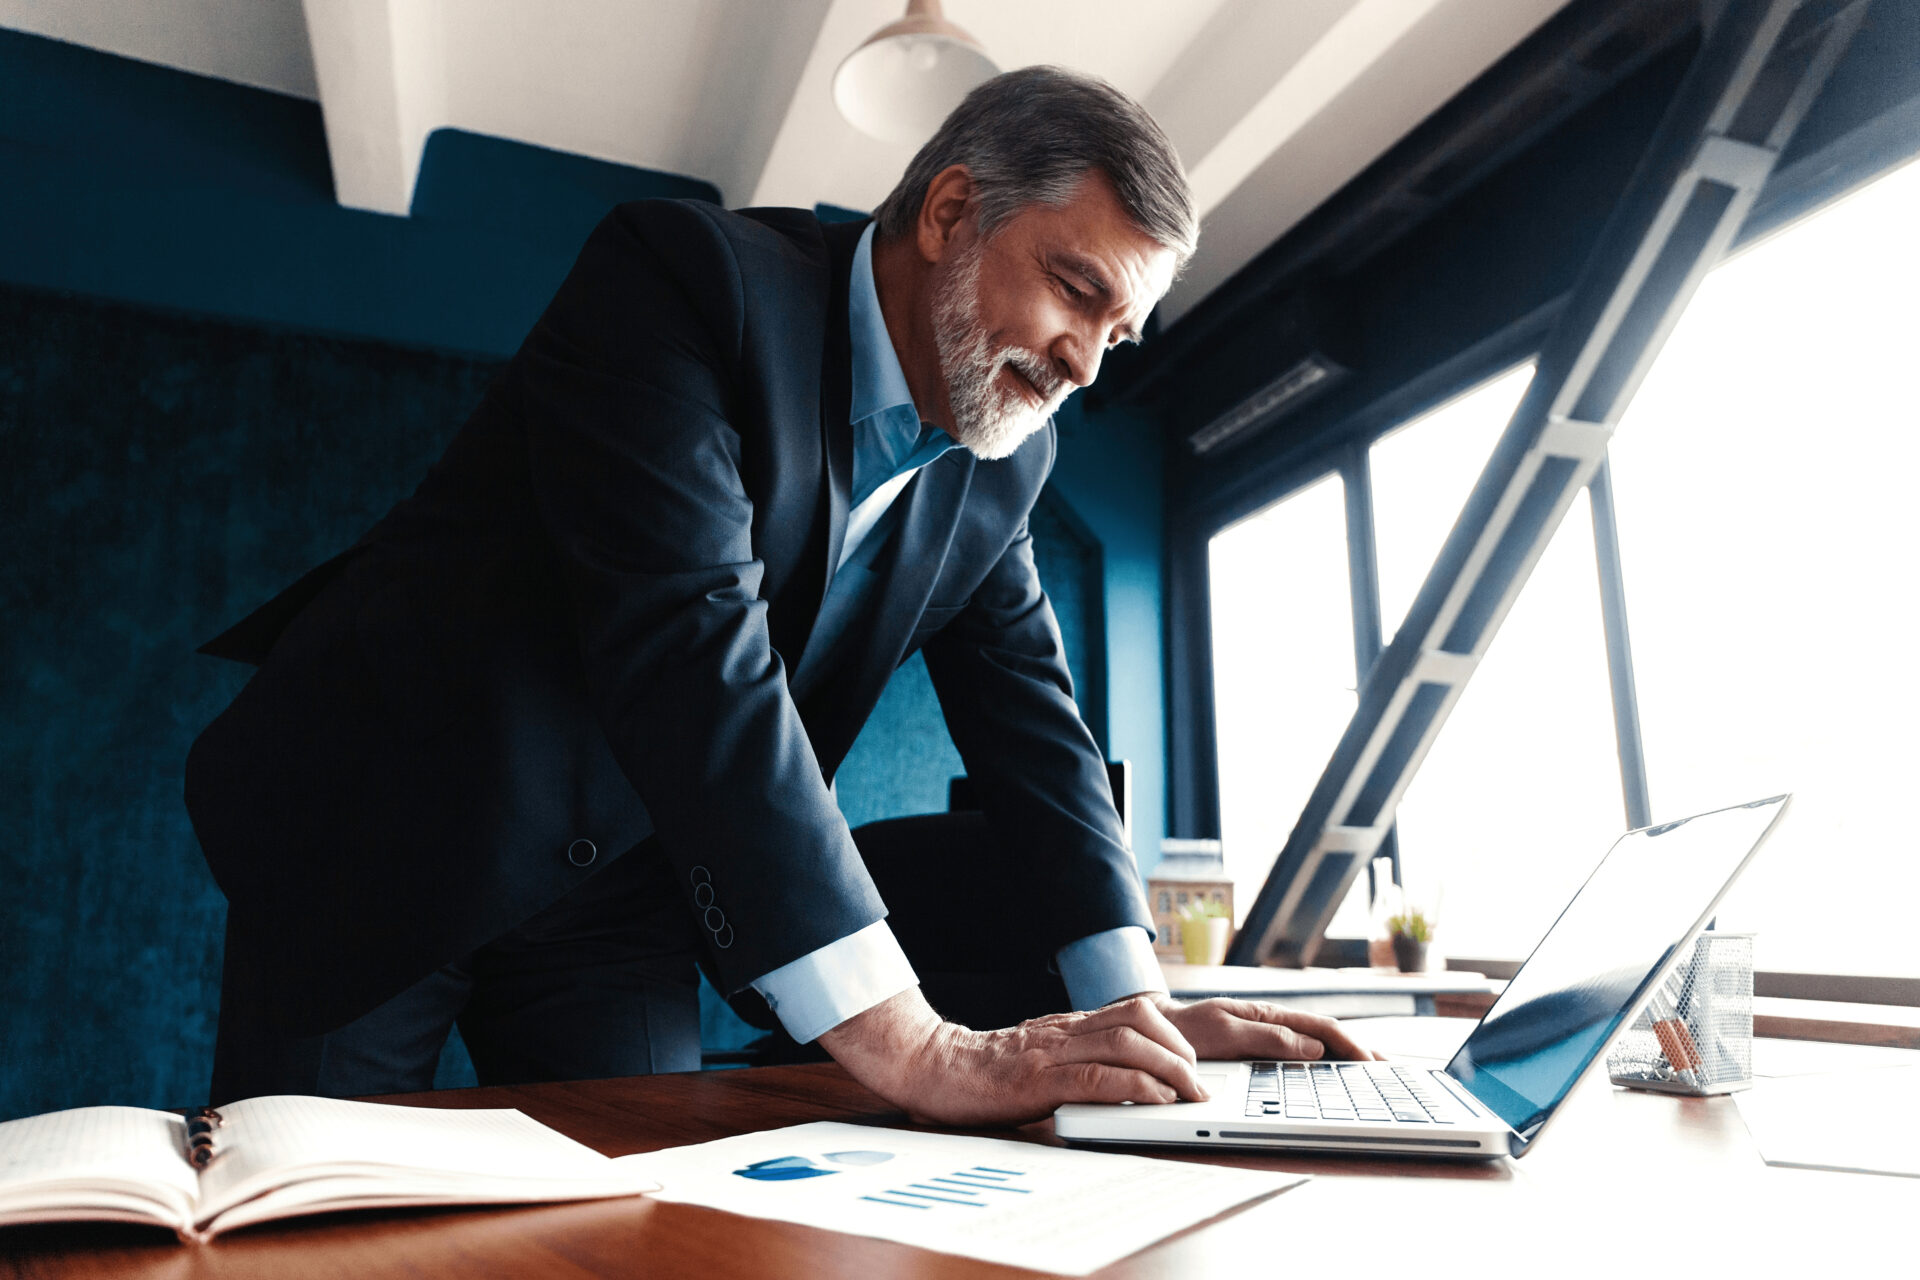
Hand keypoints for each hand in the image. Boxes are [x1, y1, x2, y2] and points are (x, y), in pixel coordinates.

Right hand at [818, 988, 1208, 1126]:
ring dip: (1170, 1068)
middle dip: (1182, 1048)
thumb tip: (1125, 1083)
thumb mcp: (1040, 1057)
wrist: (932, 1066)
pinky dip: (1136, 1085)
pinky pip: (1098, 1075)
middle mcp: (1066, 1030)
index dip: (1174, 1033)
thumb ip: (1076, 1061)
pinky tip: (1154, 1100)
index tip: (1194, 1064)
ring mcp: (1053, 1051)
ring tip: (1186, 1095)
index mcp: (1069, 1025)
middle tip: (1197, 1082)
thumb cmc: (984, 1071)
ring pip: (1129, 1041)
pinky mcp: (1039, 1078)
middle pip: (1142, 1017)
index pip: (1136, 1010)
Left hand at [1146, 995, 1383, 1062]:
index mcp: (1268, 1015)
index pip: (1321, 1027)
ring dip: (1346, 1058)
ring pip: (1316, 1046)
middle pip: (1326, 1036)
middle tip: (1389, 1069)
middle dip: (1359, 1050)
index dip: (1350, 1044)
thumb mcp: (1223, 1032)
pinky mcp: (1259, 1052)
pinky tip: (1335, 1076)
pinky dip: (1324, 1064)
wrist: (1154, 1030)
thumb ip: (1267, 1037)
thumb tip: (1313, 1048)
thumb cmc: (1184, 1031)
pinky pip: (1299, 1058)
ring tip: (1373, 1074)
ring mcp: (1267, 1037)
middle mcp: (1272, 1024)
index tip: (1372, 1062)